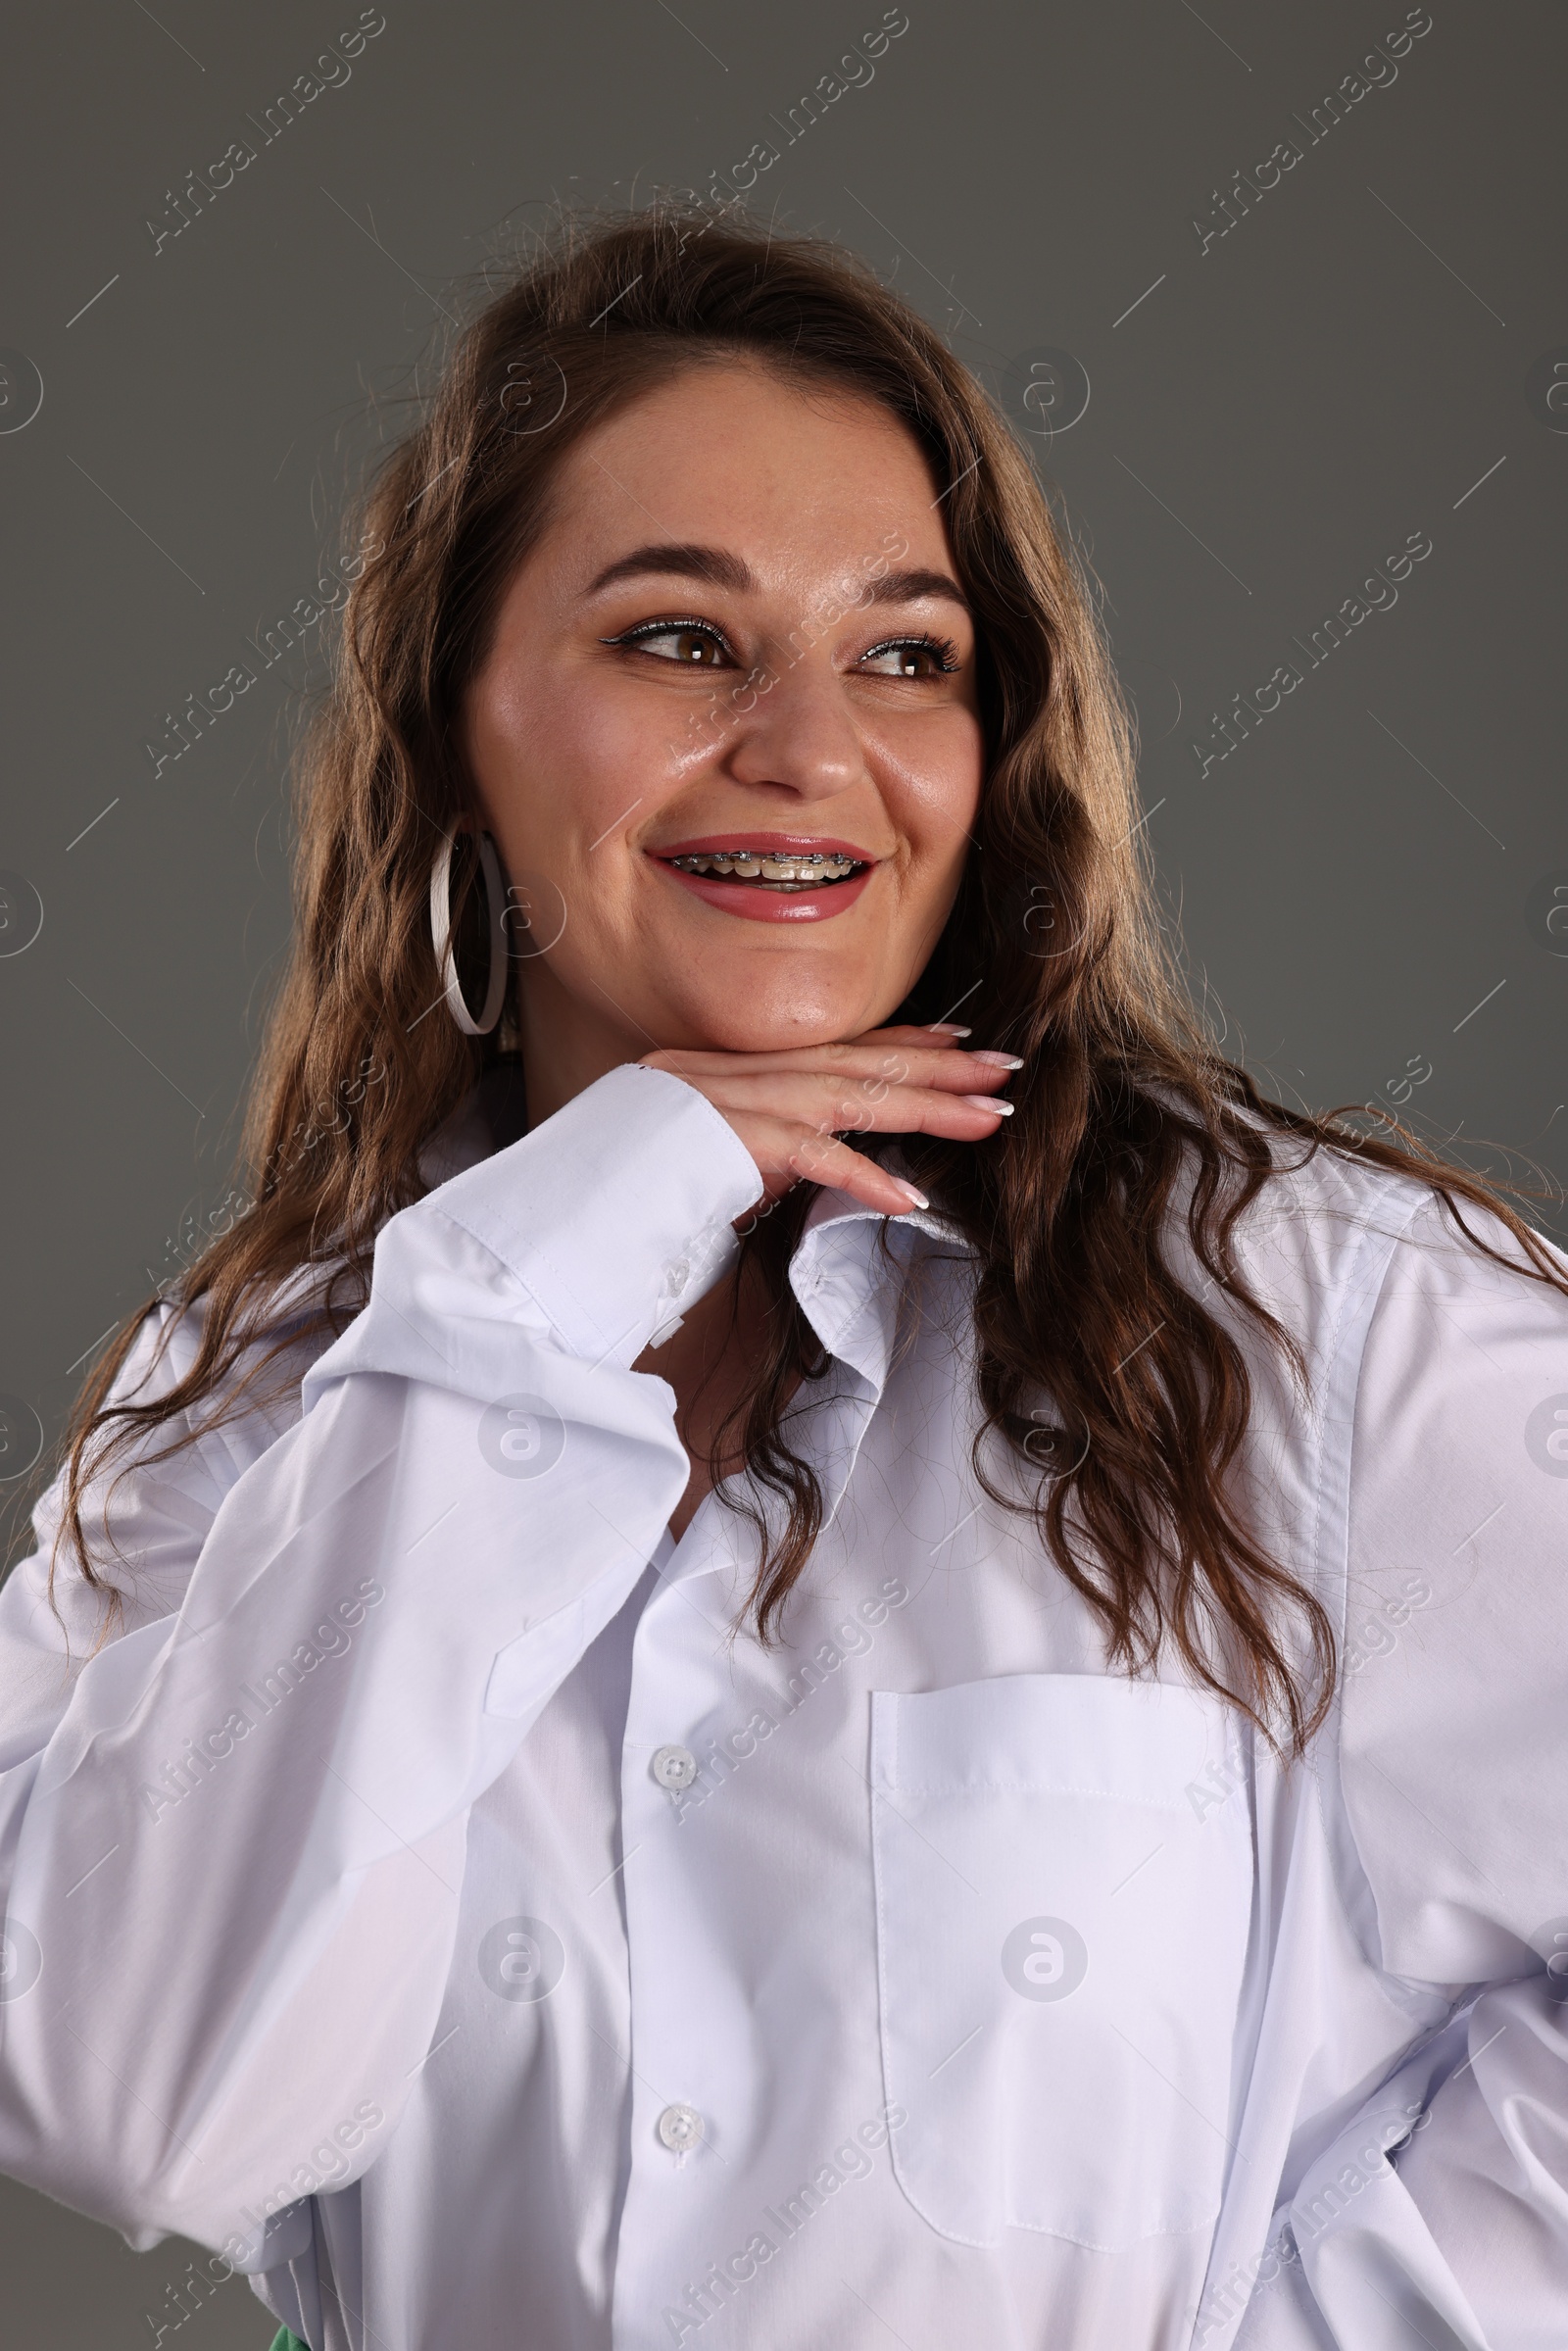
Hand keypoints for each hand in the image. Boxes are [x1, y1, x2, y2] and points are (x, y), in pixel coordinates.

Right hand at [639, 1024, 1020, 1219]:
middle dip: (939, 1066)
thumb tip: (823, 1165)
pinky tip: (906, 1196)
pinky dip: (861, 1175)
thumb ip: (765, 1154)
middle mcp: (738, 1073)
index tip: (960, 1039)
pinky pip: (809, 1155)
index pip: (833, 1047)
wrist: (560, 1197)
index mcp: (735, 1071)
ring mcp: (732, 1101)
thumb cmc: (626, 1187)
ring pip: (850, 1095)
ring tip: (988, 1119)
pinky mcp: (726, 1140)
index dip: (902, 1040)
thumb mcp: (708, 1160)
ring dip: (926, 1107)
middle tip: (1006, 1071)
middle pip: (857, 1061)